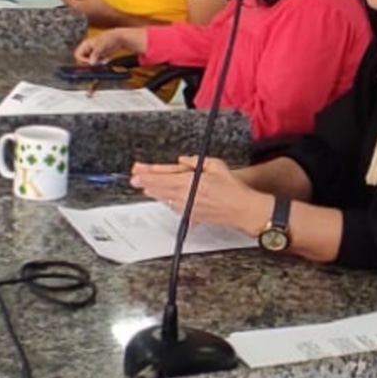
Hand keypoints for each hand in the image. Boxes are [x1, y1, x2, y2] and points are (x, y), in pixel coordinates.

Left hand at [61, 0, 113, 23]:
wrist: (111, 18)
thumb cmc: (101, 5)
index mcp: (75, 6)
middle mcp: (75, 13)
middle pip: (67, 3)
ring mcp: (79, 18)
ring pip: (71, 7)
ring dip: (70, 1)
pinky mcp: (83, 20)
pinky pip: (76, 11)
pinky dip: (75, 6)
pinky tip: (77, 3)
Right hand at [74, 28, 141, 65]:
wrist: (118, 39)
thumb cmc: (108, 38)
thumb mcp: (100, 46)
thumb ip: (95, 55)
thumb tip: (91, 63)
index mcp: (85, 45)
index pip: (77, 55)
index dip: (82, 60)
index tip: (90, 62)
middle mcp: (87, 49)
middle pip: (83, 61)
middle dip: (91, 63)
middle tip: (98, 62)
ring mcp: (92, 54)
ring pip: (90, 63)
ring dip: (97, 64)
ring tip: (104, 60)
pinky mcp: (98, 57)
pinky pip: (96, 63)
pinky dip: (101, 63)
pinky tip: (106, 59)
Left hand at [131, 156, 263, 234]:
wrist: (242, 208)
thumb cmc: (232, 189)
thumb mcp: (214, 165)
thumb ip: (194, 162)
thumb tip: (183, 161)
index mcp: (189, 182)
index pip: (161, 177)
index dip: (147, 174)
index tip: (137, 172)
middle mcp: (185, 196)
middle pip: (158, 189)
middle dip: (145, 183)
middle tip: (135, 178)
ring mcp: (187, 208)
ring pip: (164, 199)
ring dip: (155, 192)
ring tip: (147, 187)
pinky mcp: (191, 216)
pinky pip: (174, 207)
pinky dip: (169, 201)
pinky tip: (167, 198)